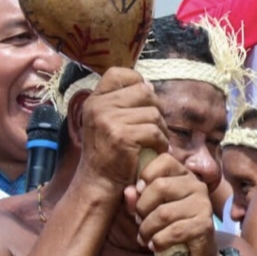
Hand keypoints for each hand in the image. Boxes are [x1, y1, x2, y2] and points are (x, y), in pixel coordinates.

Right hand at [77, 68, 168, 190]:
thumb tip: (149, 86)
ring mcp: (109, 120)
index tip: (142, 101)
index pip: (118, 73)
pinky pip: (155, 131)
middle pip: (144, 91)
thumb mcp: (108, 121)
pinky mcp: (122, 136)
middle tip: (154, 128)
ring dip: (161, 130)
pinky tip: (155, 151)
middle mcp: (99, 106)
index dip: (136, 81)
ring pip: (154, 113)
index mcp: (95, 100)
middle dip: (155, 109)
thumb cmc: (111, 152)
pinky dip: (161, 143)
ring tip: (154, 143)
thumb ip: (124, 103)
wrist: (100, 183)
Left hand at [129, 153, 218, 255]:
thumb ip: (137, 199)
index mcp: (184, 176)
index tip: (139, 191)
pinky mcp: (205, 225)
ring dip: (147, 230)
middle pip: (160, 186)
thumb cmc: (169, 228)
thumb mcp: (148, 211)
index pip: (164, 160)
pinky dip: (159, 242)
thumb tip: (129, 191)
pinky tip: (156, 246)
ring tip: (145, 238)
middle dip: (142, 208)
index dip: (146, 174)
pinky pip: (173, 231)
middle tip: (139, 221)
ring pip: (163, 213)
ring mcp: (203, 205)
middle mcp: (197, 186)